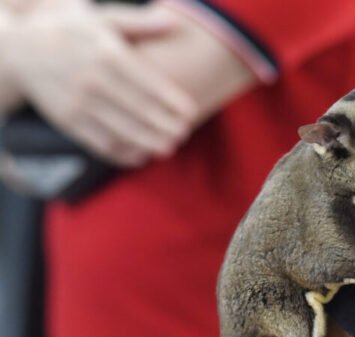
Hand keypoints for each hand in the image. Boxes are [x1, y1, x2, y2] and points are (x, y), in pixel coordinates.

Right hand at [1, 3, 196, 166]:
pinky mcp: (66, 120)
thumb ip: (139, 24)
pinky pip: (98, 142)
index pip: (147, 82)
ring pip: (121, 129)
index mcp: (107, 54)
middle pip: (138, 110)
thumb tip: (173, 21)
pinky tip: (140, 156)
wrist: (20, 48)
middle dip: (164, 125)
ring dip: (147, 142)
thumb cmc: (72, 31)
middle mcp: (92, 79)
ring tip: (168, 147)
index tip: (192, 113)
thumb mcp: (103, 19)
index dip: (172, 101)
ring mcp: (78, 101)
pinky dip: (121, 153)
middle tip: (185, 134)